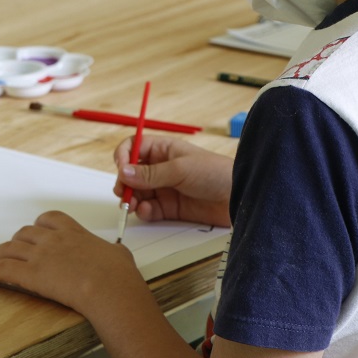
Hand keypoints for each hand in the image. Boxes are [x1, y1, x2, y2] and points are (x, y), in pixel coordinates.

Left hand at [0, 211, 146, 314]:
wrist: (108, 285)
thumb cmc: (116, 272)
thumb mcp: (118, 253)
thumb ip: (111, 250)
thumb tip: (116, 253)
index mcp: (75, 233)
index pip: (50, 219)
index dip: (38, 224)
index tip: (35, 230)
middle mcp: (55, 240)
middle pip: (26, 232)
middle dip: (16, 240)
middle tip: (11, 247)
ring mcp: (41, 255)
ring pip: (9, 248)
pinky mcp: (31, 274)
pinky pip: (3, 268)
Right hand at [114, 136, 232, 226]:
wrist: (237, 197)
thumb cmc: (215, 172)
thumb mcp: (181, 169)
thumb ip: (151, 173)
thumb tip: (124, 172)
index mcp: (165, 150)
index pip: (135, 146)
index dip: (124, 156)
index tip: (121, 169)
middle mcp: (162, 168)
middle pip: (131, 172)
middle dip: (124, 182)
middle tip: (123, 193)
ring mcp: (165, 188)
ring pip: (137, 193)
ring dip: (131, 199)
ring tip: (133, 205)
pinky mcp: (169, 207)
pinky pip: (148, 209)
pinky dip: (143, 211)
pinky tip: (147, 211)